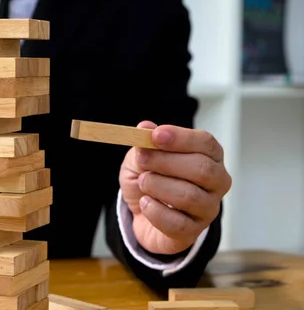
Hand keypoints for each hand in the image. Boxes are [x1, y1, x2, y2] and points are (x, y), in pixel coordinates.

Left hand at [119, 121, 230, 254]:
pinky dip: (155, 211)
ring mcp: (208, 208)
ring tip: (143, 182)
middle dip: (166, 162)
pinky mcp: (194, 231)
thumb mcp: (142, 156)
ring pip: (190, 196)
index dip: (181, 138)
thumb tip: (145, 127)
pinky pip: (177, 223)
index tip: (155, 135)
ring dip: (158, 186)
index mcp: (209, 156)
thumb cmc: (150, 178)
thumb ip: (146, 143)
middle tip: (142, 159)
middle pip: (202, 169)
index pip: (206, 143)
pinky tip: (145, 203)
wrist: (142, 212)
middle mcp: (216, 182)